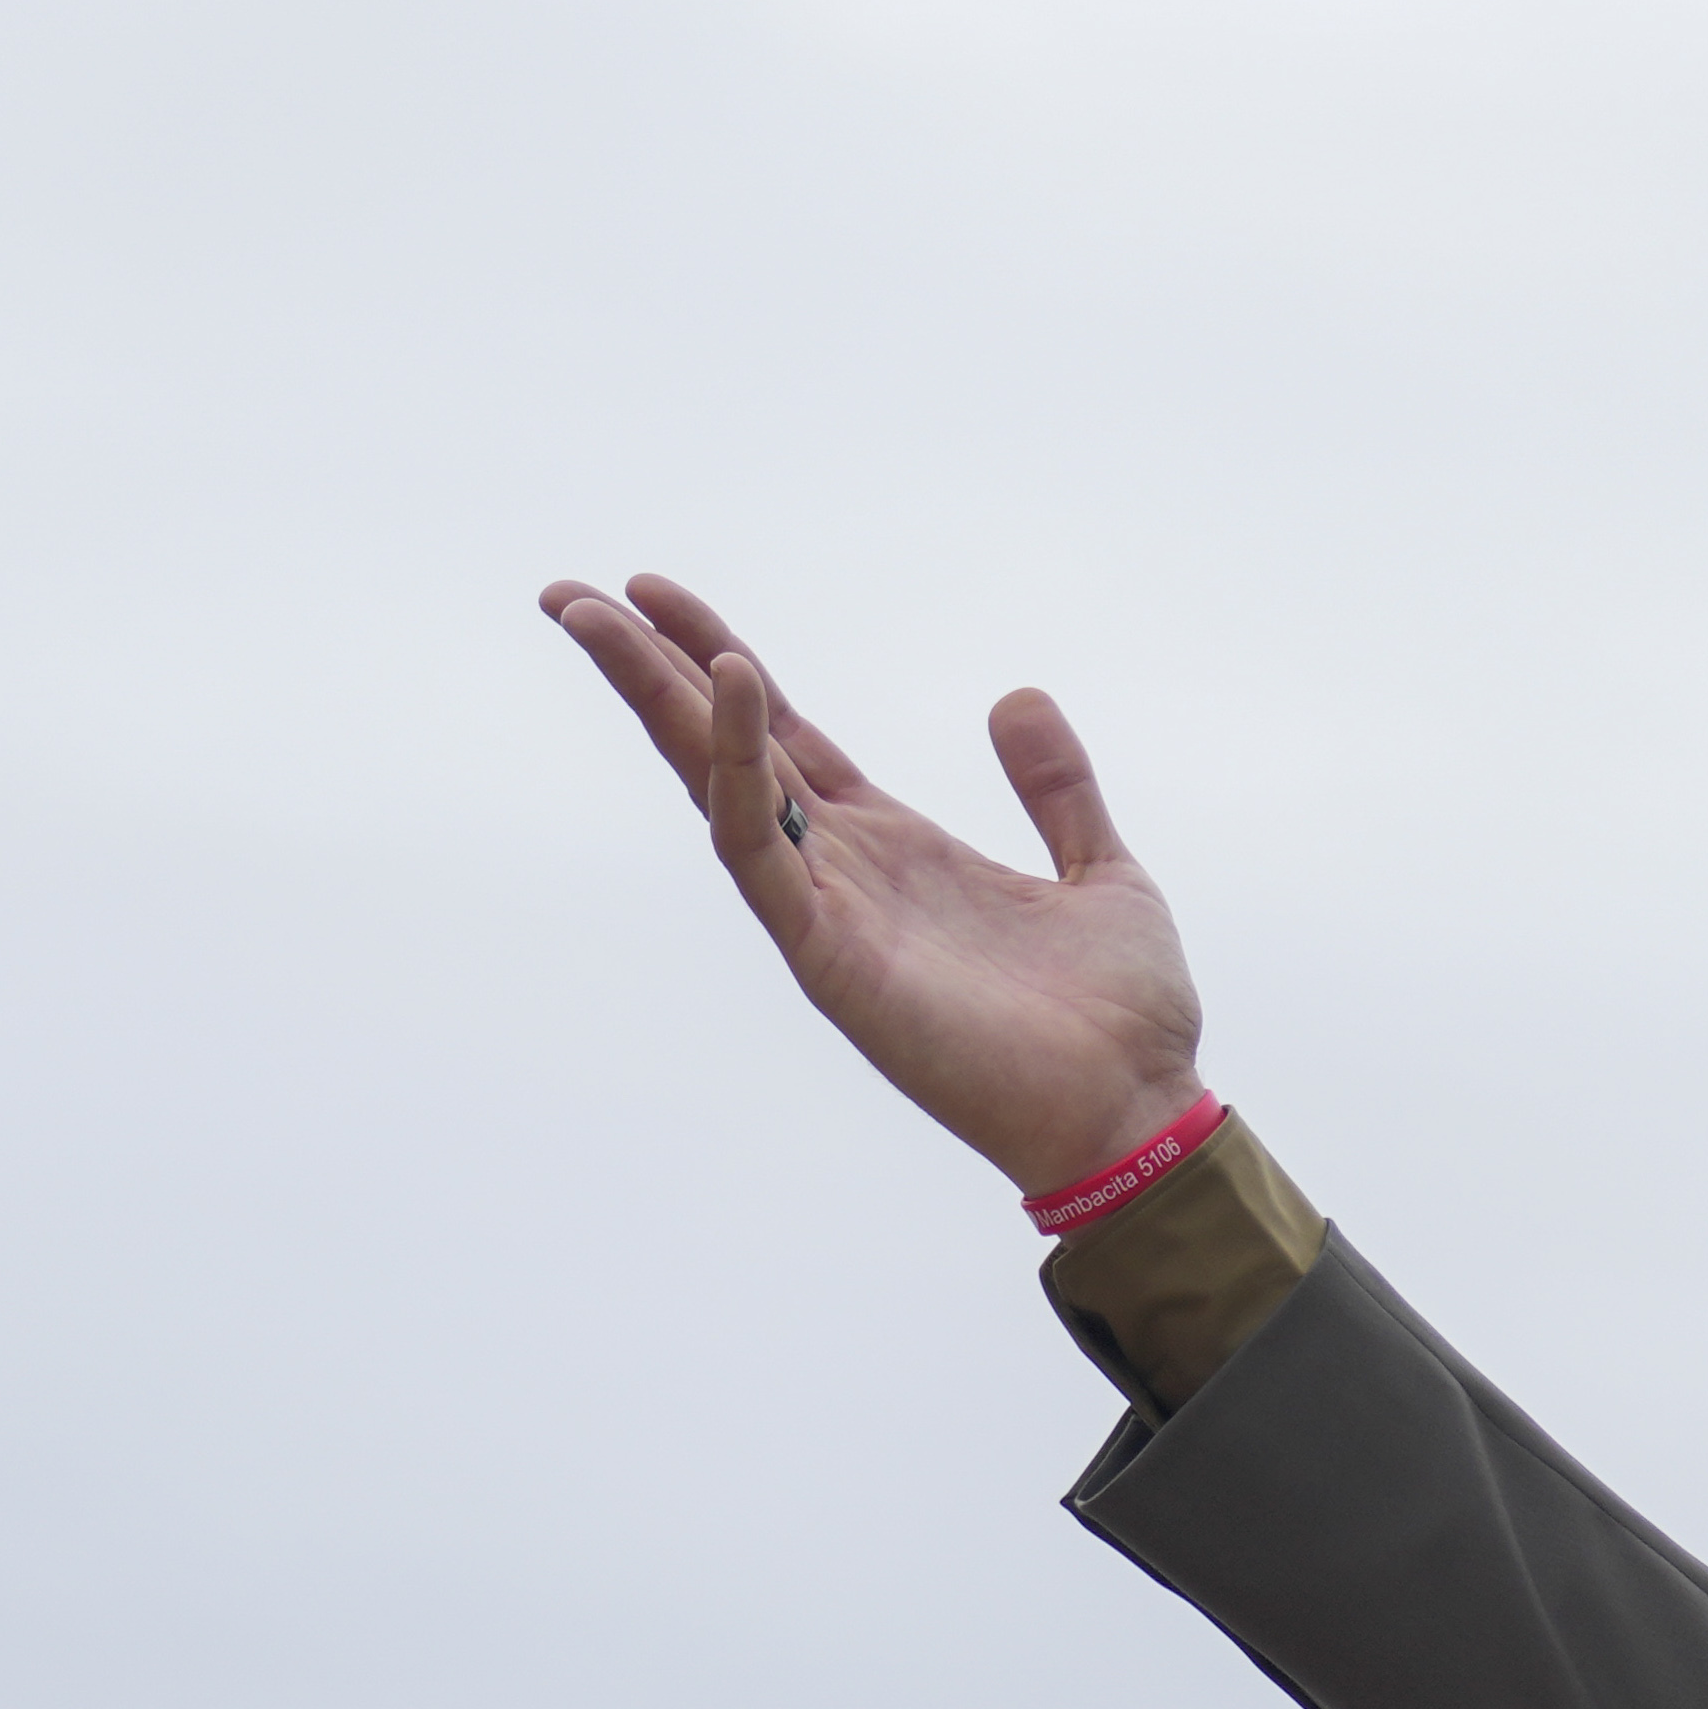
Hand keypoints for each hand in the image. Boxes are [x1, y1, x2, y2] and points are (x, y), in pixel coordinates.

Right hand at [540, 574, 1204, 1198]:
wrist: (1139, 1115)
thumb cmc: (1121, 1018)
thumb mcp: (1101, 870)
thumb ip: (1055, 789)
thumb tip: (1015, 696)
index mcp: (896, 849)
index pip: (786, 737)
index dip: (724, 662)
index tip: (656, 593)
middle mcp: (845, 873)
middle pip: (723, 748)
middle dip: (645, 671)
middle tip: (567, 594)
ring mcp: (827, 914)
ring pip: (715, 786)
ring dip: (655, 701)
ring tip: (595, 616)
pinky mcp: (828, 956)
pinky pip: (760, 850)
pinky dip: (736, 769)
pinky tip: (724, 691)